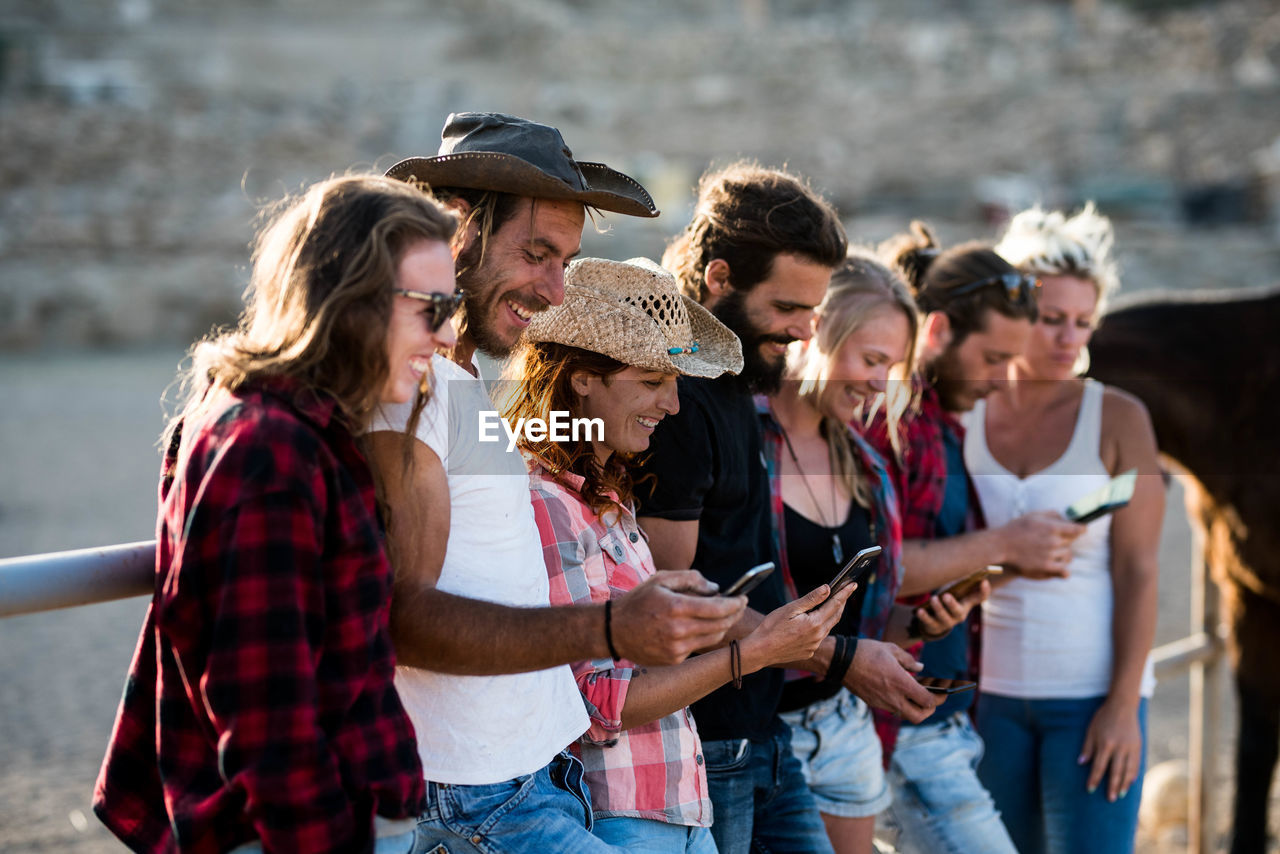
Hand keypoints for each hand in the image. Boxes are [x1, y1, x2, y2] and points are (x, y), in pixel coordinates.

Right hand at [611, 570, 745, 665]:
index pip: (718, 608)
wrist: (613, 631)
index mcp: (676, 607)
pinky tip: (700, 627)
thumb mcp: (661, 579)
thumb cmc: (638, 601)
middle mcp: (678, 630)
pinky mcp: (674, 659)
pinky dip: (703, 635)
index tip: (743, 598)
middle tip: (739, 606)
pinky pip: (698, 646)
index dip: (735, 603)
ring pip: (713, 637)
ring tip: (724, 616)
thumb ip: (690, 578)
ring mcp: (676, 648)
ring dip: (723, 626)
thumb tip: (715, 588)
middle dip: (734, 614)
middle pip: (720, 625)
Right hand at [740, 583, 855, 671]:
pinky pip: (819, 637)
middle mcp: (818, 636)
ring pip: (828, 627)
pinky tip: (816, 621)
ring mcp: (814, 646)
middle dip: (841, 602)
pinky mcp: (808, 652)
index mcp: (814, 624)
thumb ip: (811, 599)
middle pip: (835, 616)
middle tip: (846, 590)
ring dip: (832, 614)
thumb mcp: (790, 609)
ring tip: (834, 603)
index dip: (844, 593)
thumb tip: (827, 588)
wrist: (760, 651)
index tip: (852, 584)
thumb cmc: (771, 628)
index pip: (834, 604)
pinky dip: (821, 626)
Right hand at [843, 639, 942, 723]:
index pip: (927, 701)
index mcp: (901, 683)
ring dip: (913, 706)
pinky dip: (899, 702)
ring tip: (914, 693)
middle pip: (919, 716)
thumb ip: (909, 661)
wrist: (840, 661)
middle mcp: (893, 697)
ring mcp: (882, 702)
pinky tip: (897, 689)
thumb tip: (920, 669)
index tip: (942, 692)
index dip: (938, 698)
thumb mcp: (891, 649)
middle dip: (928, 710)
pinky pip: (891, 707)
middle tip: (931, 700)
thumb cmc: (866, 651)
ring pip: (904, 713)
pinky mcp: (872, 702)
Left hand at [912, 580, 990, 639]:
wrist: (935, 622)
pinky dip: (924, 617)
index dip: (983, 591)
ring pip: (943, 617)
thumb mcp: (957, 592)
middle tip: (946, 595)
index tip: (984, 581)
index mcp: (966, 604)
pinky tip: (920, 611)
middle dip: (952, 604)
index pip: (979, 598)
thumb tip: (967, 568)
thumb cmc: (948, 601)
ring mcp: (946, 622)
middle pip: (958, 611)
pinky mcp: (934, 626)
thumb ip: (962, 583)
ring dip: (938, 608)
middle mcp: (959, 615)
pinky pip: (929, 622)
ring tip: (933, 598)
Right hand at [998, 511, 1085, 578]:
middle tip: (1052, 540)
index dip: (1080, 529)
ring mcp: (1050, 556)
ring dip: (1062, 554)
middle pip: (1072, 542)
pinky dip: (1063, 569)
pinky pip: (1064, 571)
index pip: (1078, 530)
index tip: (1080, 530)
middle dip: (1065, 540)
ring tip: (1048, 552)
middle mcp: (1054, 542)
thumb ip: (1053, 514)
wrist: (1001, 546)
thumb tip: (1067, 519)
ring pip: (1068, 555)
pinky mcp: (1046, 568)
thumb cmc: (1017, 529)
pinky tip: (1057, 565)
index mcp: (1053, 527)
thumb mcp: (1034, 515)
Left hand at [1080, 697, 1143, 802]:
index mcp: (1105, 743)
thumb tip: (1081, 763)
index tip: (1090, 789)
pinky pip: (1136, 764)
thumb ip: (1087, 747)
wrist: (1122, 706)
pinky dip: (1133, 775)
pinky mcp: (1138, 747)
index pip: (1098, 766)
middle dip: (1112, 787)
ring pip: (1128, 770)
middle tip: (1109, 799)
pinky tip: (1130, 783)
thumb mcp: (1091, 730)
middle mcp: (1119, 747)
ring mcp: (1130, 748)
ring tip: (1120, 795)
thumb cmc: (1103, 717)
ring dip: (1124, 784)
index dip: (1094, 778)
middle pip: (1115, 771)